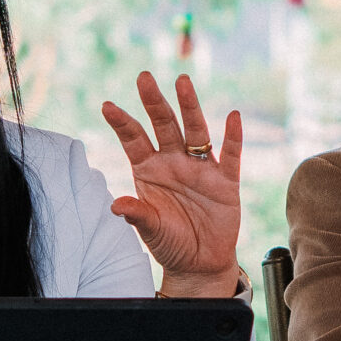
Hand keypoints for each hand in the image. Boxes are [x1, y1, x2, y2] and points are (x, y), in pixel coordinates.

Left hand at [100, 72, 243, 297]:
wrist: (199, 263)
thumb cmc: (169, 242)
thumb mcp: (150, 229)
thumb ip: (137, 214)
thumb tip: (116, 205)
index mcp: (149, 170)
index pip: (133, 140)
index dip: (121, 123)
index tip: (107, 106)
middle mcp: (173, 162)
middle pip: (164, 126)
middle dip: (154, 102)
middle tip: (144, 77)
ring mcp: (200, 168)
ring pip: (195, 132)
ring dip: (190, 107)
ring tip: (182, 82)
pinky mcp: (225, 181)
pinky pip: (230, 155)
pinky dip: (232, 137)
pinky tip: (233, 117)